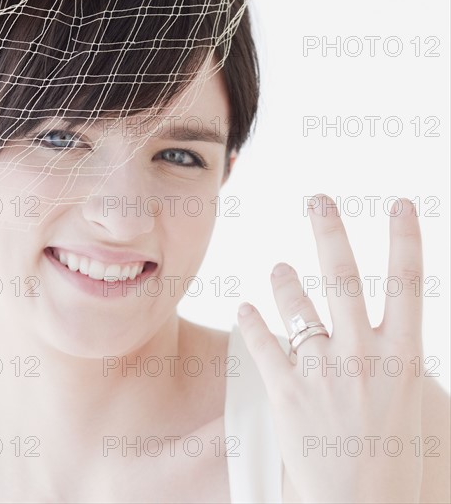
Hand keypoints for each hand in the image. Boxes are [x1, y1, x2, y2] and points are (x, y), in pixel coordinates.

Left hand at [238, 194, 424, 503]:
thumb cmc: (398, 459)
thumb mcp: (414, 403)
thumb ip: (400, 359)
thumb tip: (392, 328)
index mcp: (402, 356)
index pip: (408, 285)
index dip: (404, 240)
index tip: (399, 203)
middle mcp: (361, 355)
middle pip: (343, 279)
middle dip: (330, 233)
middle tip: (316, 199)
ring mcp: (322, 372)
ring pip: (297, 307)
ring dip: (285, 282)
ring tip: (279, 267)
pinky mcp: (286, 392)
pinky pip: (263, 345)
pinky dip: (251, 322)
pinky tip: (244, 307)